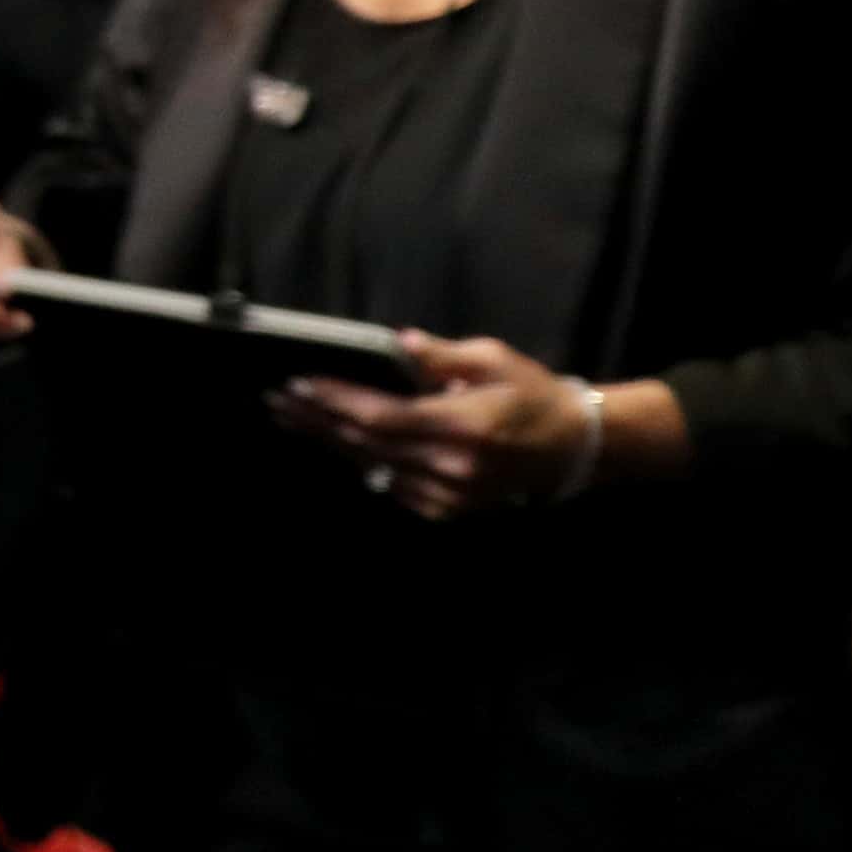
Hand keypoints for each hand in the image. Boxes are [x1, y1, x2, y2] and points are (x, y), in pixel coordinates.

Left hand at [267, 333, 634, 520]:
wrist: (573, 447)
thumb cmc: (532, 394)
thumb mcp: (494, 359)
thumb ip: (442, 356)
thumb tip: (400, 343)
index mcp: (463, 425)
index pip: (383, 416)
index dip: (337, 402)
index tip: (299, 385)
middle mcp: (452, 465)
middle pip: (368, 443)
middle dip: (319, 421)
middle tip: (278, 401)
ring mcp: (451, 493)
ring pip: (375, 466)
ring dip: (331, 442)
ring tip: (293, 419)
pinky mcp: (450, 508)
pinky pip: (394, 486)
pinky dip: (364, 463)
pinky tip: (337, 444)